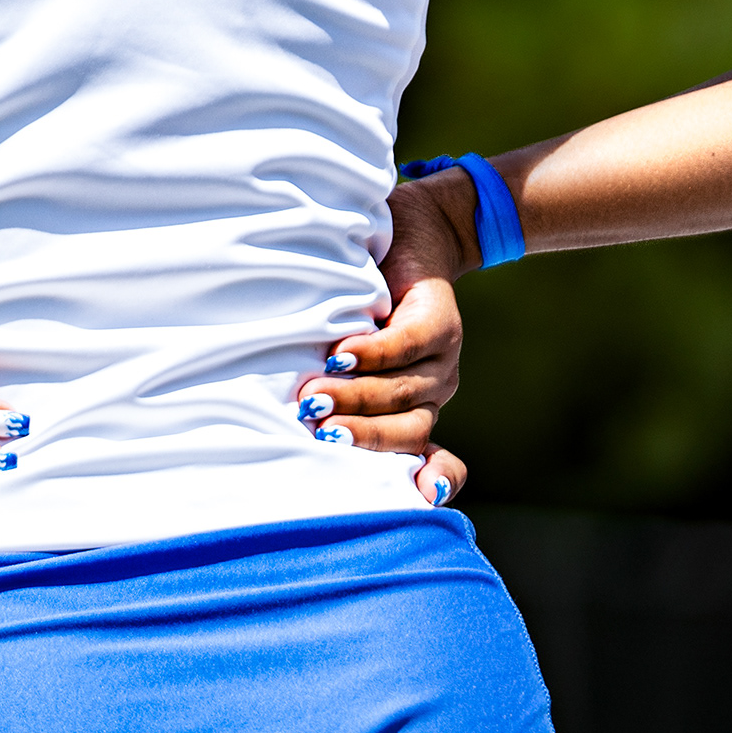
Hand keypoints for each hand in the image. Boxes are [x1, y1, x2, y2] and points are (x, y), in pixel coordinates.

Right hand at [289, 169, 472, 508]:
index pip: (436, 464)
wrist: (411, 232)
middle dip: (360, 437)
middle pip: (407, 432)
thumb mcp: (342, 352)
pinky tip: (342, 352)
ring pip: (405, 391)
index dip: (431, 482)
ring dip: (357, 395)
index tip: (418, 500)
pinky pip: (409, 344)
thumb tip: (289, 421)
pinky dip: (374, 352)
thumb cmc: (358, 301)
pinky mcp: (442, 321)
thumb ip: (331, 388)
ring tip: (313, 394)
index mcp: (413, 413)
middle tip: (315, 434)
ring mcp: (442, 361)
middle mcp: (432, 394)